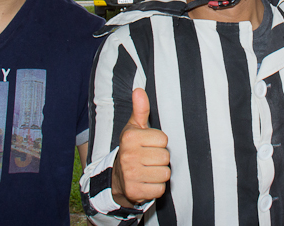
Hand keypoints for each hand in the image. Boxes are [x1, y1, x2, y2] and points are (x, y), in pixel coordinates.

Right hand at [112, 88, 169, 206]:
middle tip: (149, 159)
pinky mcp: (135, 192)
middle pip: (166, 157)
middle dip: (160, 159)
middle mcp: (128, 156)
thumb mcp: (134, 127)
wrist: (117, 177)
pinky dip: (156, 187)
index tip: (148, 145)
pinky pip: (160, 189)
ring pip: (165, 173)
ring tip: (148, 170)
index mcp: (130, 137)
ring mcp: (130, 175)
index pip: (163, 139)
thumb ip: (140, 109)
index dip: (159, 143)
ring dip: (159, 173)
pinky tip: (146, 182)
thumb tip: (139, 90)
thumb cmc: (132, 148)